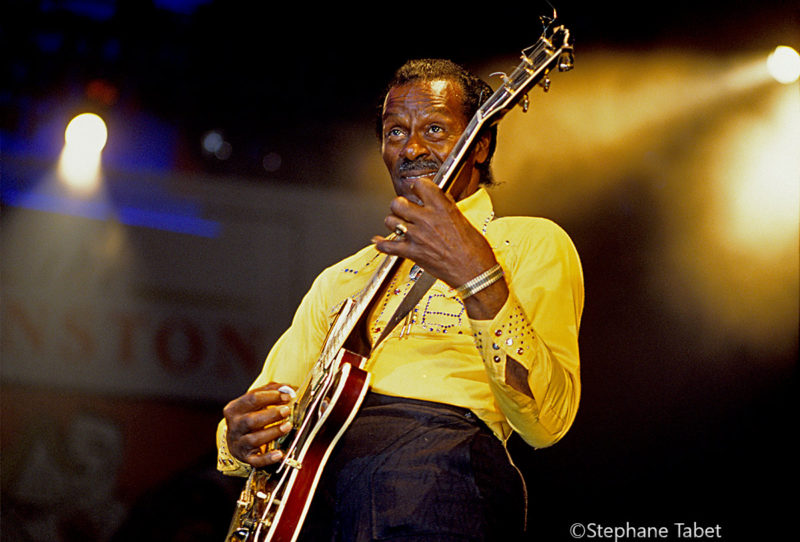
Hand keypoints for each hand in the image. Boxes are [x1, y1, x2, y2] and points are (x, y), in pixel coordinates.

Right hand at [223, 382, 293, 467]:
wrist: (237, 441)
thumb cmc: (249, 417)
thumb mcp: (254, 402)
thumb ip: (270, 391)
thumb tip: (289, 387)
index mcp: (234, 409)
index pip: (252, 399)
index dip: (271, 396)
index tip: (287, 396)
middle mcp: (234, 426)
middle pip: (251, 420)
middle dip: (271, 414)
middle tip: (287, 410)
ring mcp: (239, 443)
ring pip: (254, 439)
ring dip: (273, 432)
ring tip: (287, 426)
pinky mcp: (246, 458)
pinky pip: (256, 460)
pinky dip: (268, 458)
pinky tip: (279, 454)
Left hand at [372, 178, 507, 318]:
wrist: (475, 273)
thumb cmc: (475, 251)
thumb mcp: (463, 221)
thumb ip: (447, 209)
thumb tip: (438, 202)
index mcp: (442, 208)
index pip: (421, 185)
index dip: (417, 186)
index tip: (417, 190)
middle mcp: (427, 219)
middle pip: (398, 202)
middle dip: (400, 204)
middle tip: (404, 208)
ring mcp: (417, 236)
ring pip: (390, 220)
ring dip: (393, 222)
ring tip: (398, 224)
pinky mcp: (412, 253)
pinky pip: (388, 246)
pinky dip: (381, 244)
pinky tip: (378, 241)